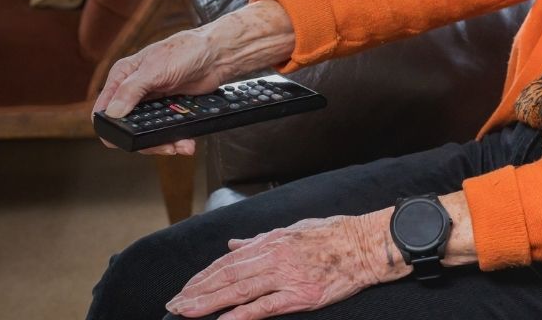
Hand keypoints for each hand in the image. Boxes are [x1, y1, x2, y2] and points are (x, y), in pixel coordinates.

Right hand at [93, 0, 294, 155]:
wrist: (217, 55)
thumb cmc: (185, 50)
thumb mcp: (154, 69)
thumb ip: (131, 90)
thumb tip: (112, 113)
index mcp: (122, 76)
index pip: (103, 109)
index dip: (109, 127)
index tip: (123, 140)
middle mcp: (133, 90)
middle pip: (127, 126)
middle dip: (144, 140)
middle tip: (162, 146)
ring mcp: (151, 102)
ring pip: (147, 132)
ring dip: (163, 143)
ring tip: (180, 145)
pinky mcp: (168, 109)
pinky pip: (165, 131)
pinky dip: (175, 138)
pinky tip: (185, 141)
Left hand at [165, 213, 403, 319]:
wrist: (367, 244)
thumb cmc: (333, 235)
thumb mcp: (292, 230)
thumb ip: (259, 240)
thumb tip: (233, 245)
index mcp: (270, 242)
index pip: (227, 262)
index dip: (202, 276)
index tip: (185, 288)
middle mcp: (274, 258)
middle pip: (226, 276)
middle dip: (197, 292)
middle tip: (174, 305)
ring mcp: (287, 277)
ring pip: (239, 290)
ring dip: (209, 302)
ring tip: (187, 312)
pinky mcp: (301, 295)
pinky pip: (265, 306)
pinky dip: (241, 314)